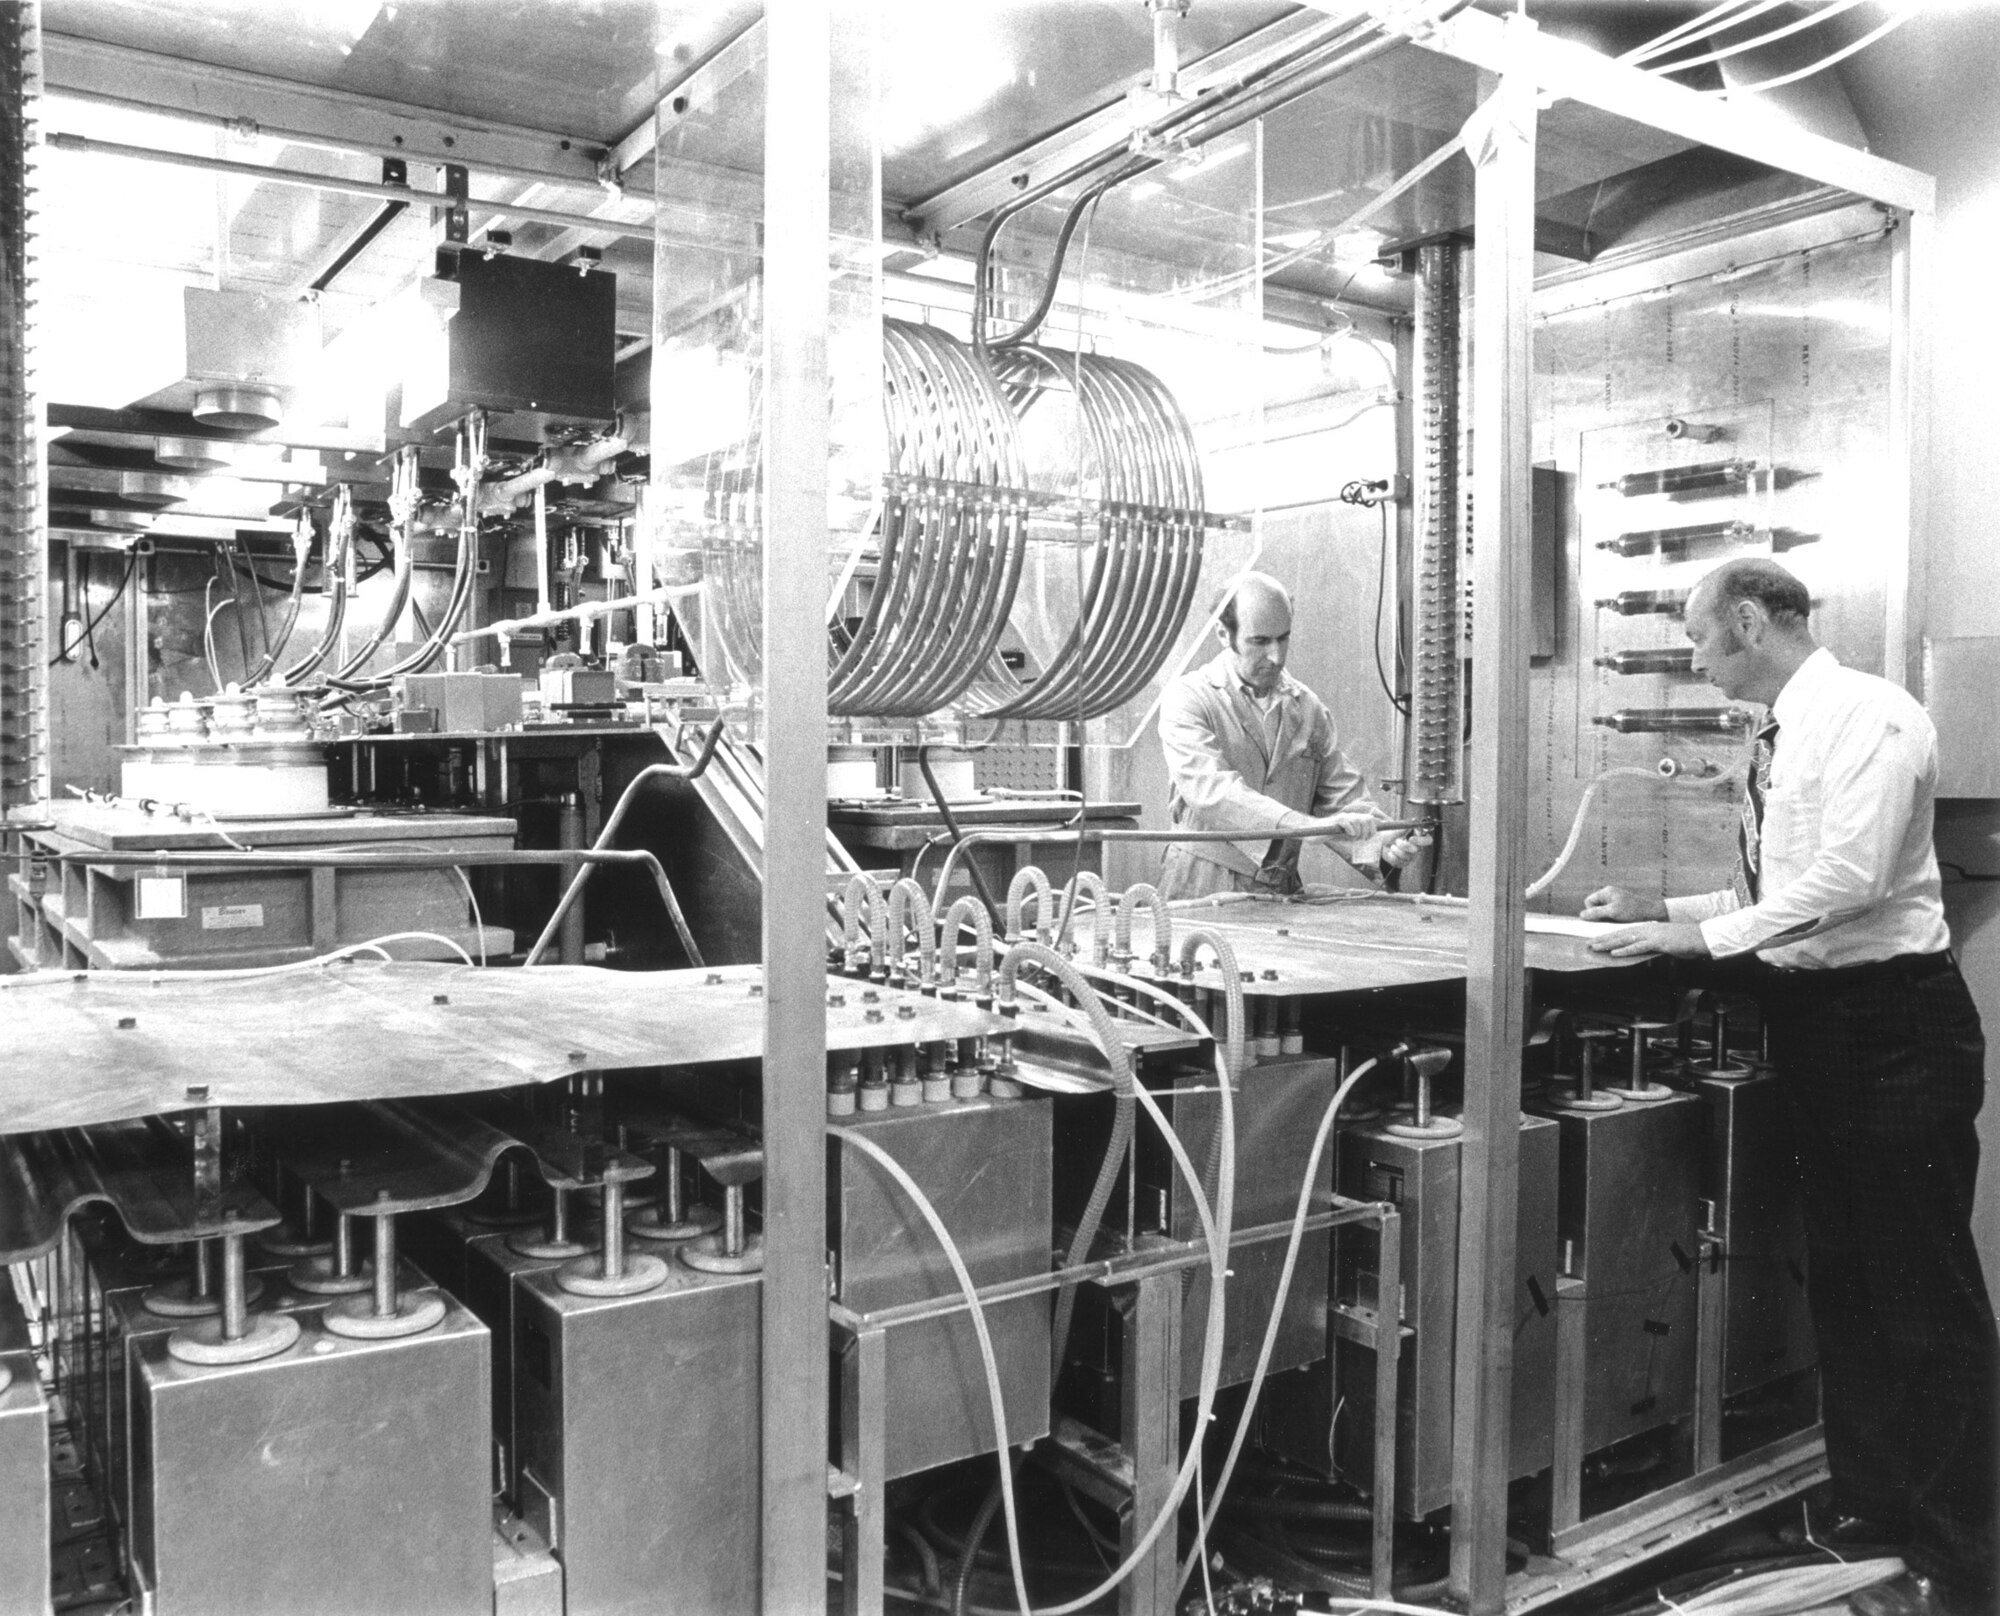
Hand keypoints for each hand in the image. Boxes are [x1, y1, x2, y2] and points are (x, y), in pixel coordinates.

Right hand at [1315, 811, 1379, 839]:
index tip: (1367, 838)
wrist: (1315, 831)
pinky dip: (1350, 830)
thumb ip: (1358, 835)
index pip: (1370, 819)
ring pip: (1358, 821)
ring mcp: (1343, 817)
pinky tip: (1346, 834)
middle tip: (1360, 839)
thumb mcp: (1347, 836)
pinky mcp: (1336, 820)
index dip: (1372, 829)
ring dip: (1358, 833)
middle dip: (1366, 832)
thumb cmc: (1332, 834)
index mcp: (1354, 819)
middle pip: (1367, 819)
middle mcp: (1350, 816)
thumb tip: (1369, 838)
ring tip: (1351, 838)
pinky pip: (1348, 823)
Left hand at [1371, 829, 1431, 870]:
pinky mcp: (1403, 863)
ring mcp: (1411, 857)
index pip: (1428, 840)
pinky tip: (1390, 852)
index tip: (1411, 839)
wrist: (1382, 841)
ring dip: (1396, 849)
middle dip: (1404, 845)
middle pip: (1416, 850)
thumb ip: (1406, 825)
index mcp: (1419, 838)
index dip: (1421, 840)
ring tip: (1392, 845)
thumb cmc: (1393, 833)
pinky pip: (1398, 862)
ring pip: (1406, 856)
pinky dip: (1392, 855)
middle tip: (1397, 841)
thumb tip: (1414, 820)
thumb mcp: (1398, 827)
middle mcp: (1417, 849)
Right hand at [1580, 884, 1668, 922]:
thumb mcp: (1613, 912)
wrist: (1652, 912)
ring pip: (1601, 911)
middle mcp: (1609, 894)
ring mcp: (1614, 900)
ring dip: (1606, 918)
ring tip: (1616, 921)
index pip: (1588, 901)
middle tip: (1608, 920)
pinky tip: (1619, 921)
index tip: (1600, 918)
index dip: (1591, 911)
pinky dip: (1612, 918)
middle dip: (1599, 915)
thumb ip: (1596, 913)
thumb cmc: (1633, 910)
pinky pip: (1609, 913)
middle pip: (1594, 906)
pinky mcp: (1620, 906)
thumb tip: (1582, 915)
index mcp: (1606, 891)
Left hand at [1587, 921, 1710, 958]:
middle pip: (1620, 934)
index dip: (1609, 935)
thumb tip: (1643, 951)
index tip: (1596, 939)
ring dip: (1608, 944)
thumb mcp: (1664, 943)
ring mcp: (1652, 935)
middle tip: (1587, 943)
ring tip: (1594, 946)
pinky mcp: (1658, 943)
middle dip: (1603, 939)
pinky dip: (1625, 950)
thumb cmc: (1684, 941)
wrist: (1700, 936)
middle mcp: (1646, 929)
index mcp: (1647, 929)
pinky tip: (1614, 952)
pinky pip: (1639, 947)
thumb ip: (1652, 946)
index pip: (1623, 932)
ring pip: (1625, 939)